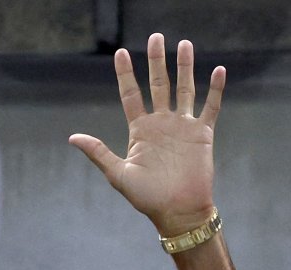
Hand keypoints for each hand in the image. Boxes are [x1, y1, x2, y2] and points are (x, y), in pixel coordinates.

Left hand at [70, 34, 223, 234]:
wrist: (177, 212)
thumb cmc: (146, 198)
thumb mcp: (118, 174)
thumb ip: (98, 152)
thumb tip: (72, 137)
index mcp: (140, 130)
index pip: (131, 95)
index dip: (125, 74)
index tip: (121, 53)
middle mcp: (161, 124)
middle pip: (158, 84)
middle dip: (157, 61)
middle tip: (156, 36)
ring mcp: (182, 126)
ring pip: (184, 89)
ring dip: (184, 67)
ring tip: (184, 44)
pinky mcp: (202, 134)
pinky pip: (210, 107)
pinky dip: (214, 89)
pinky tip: (217, 69)